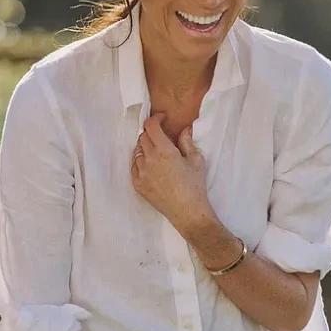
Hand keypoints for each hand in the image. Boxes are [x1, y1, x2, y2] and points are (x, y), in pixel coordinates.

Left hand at [130, 113, 214, 235]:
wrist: (187, 212)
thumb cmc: (195, 186)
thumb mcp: (196, 160)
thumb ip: (187, 142)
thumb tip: (184, 129)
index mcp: (164, 151)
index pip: (151, 127)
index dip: (155, 119)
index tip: (162, 119)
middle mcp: (149, 160)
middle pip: (143, 137)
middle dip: (152, 133)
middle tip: (162, 136)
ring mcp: (141, 173)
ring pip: (137, 151)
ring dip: (145, 147)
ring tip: (157, 151)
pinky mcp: (138, 184)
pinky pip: (134, 166)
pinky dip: (140, 161)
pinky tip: (150, 165)